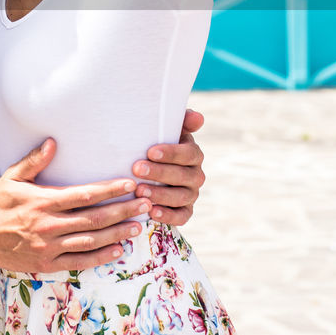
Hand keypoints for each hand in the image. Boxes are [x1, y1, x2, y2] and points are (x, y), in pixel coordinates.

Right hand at [0, 139, 146, 273]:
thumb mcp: (12, 178)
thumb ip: (34, 161)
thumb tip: (53, 142)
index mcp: (44, 201)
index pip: (84, 195)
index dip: (109, 189)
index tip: (129, 183)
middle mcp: (49, 225)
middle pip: (93, 218)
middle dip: (122, 211)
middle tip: (145, 203)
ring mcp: (49, 246)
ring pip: (90, 241)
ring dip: (116, 234)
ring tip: (138, 226)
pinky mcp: (47, 264)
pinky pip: (79, 261)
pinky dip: (100, 257)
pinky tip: (118, 250)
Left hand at [134, 108, 205, 225]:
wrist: (148, 169)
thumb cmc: (154, 145)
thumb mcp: (166, 131)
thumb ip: (181, 120)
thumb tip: (197, 118)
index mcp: (193, 154)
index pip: (188, 153)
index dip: (171, 153)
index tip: (150, 152)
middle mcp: (196, 175)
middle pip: (183, 176)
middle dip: (160, 173)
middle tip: (137, 170)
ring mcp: (191, 194)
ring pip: (181, 197)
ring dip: (160, 195)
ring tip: (140, 191)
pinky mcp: (185, 211)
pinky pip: (181, 216)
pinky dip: (168, 216)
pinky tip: (152, 212)